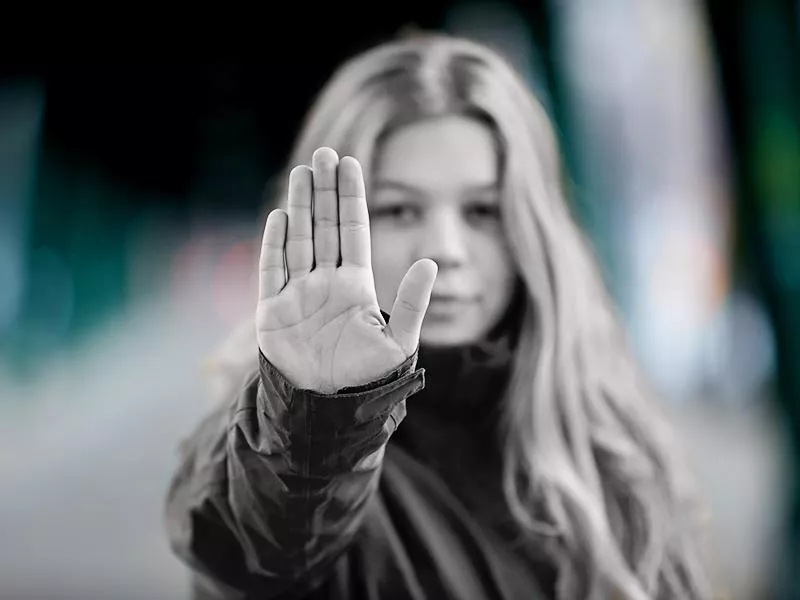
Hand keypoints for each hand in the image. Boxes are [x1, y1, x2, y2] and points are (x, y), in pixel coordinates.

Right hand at [257, 147, 437, 393]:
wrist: (327, 413)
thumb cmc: (366, 382)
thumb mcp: (397, 343)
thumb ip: (412, 303)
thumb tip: (432, 263)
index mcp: (356, 286)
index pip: (353, 230)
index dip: (351, 197)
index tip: (350, 163)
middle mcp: (327, 284)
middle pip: (325, 226)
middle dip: (324, 190)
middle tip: (324, 153)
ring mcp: (298, 294)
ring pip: (298, 239)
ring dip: (300, 206)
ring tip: (303, 172)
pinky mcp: (273, 312)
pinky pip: (272, 270)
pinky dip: (274, 244)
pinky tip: (280, 216)